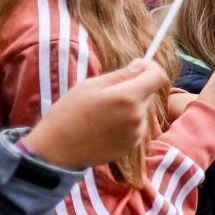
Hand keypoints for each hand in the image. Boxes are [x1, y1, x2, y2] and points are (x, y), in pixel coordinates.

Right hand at [21, 59, 168, 168]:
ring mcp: (136, 134)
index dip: (151, 67)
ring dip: (131, 105)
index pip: (158, 76)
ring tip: (104, 111)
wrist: (56, 149)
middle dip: (136, 87)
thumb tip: (142, 65)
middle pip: (150, 93)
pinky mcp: (131, 146)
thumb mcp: (91, 85)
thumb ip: (122, 74)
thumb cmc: (68, 113)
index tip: (139, 65)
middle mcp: (137, 117)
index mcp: (127, 98)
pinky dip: (127, 121)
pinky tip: (105, 125)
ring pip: (143, 110)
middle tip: (109, 91)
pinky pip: (137, 126)